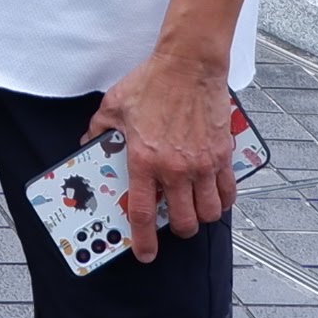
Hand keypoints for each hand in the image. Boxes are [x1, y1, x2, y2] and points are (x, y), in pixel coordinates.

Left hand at [84, 45, 234, 264]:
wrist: (188, 64)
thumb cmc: (151, 83)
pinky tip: (216, 194)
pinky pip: (229, 191)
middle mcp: (175, 168)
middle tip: (175, 224)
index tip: (145, 253)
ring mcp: (202, 164)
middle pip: (184, 222)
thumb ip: (98, 131)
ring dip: (202, 217)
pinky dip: (224, 199)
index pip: (144, 214)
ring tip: (195, 210)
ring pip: (210, 212)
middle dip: (178, 231)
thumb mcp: (112, 106)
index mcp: (144, 161)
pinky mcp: (222, 154)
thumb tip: (88, 145)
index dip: (144, 241)